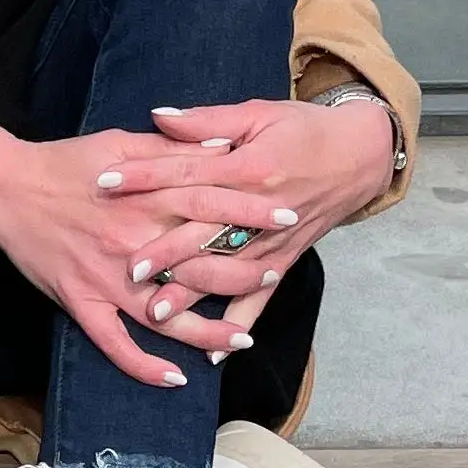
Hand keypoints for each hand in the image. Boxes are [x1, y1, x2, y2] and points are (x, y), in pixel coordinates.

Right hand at [0, 124, 262, 386]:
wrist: (3, 187)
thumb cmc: (65, 162)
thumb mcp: (120, 141)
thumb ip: (172, 149)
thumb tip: (222, 146)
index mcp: (143, 197)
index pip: (211, 205)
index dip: (252, 213)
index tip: (289, 217)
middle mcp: (131, 242)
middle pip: (198, 264)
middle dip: (242, 273)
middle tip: (275, 275)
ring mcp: (105, 278)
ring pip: (166, 314)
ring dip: (206, 330)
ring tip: (242, 340)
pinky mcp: (80, 301)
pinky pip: (114, 343)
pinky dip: (143, 365)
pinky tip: (174, 378)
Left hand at [90, 97, 398, 337]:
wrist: (362, 155)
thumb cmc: (303, 129)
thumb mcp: (258, 114)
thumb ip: (206, 121)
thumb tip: (158, 116)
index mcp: (251, 168)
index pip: (188, 174)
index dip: (145, 177)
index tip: (106, 183)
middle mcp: (262, 211)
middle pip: (206, 233)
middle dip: (165, 251)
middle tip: (128, 268)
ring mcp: (274, 242)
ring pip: (228, 272)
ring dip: (194, 293)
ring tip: (157, 311)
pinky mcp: (285, 260)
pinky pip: (261, 297)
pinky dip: (239, 324)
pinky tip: (215, 354)